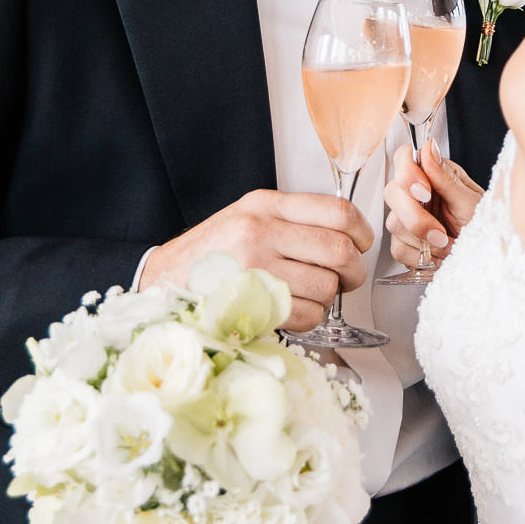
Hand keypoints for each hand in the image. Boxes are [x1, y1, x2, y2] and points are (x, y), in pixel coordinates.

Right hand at [141, 190, 374, 332]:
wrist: (162, 280)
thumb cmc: (210, 251)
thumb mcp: (247, 216)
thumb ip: (291, 219)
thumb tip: (345, 233)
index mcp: (266, 206)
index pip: (337, 212)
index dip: (362, 232)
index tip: (361, 245)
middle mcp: (262, 232)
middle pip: (339, 251)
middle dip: (353, 272)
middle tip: (346, 279)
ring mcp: (256, 268)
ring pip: (326, 286)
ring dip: (328, 297)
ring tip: (310, 294)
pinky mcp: (252, 303)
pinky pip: (307, 315)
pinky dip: (310, 318)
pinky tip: (294, 310)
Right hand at [384, 143, 483, 268]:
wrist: (487, 255)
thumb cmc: (485, 225)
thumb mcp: (471, 201)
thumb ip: (446, 177)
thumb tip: (429, 147)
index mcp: (433, 174)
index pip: (404, 158)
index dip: (407, 173)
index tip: (425, 192)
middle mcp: (418, 193)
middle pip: (393, 193)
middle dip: (416, 218)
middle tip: (440, 232)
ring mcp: (409, 217)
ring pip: (394, 223)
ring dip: (422, 240)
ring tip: (448, 244)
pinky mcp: (406, 242)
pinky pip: (397, 248)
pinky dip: (419, 255)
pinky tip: (437, 255)